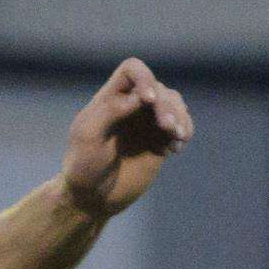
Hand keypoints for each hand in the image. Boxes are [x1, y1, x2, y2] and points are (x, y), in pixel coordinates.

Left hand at [61, 57, 192, 217]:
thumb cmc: (83, 167)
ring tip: (177, 137)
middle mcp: (131, 104)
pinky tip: (176, 148)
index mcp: (109, 98)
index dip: (144, 77)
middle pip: (159, 89)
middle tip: (168, 128)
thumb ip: (109, 111)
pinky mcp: (160, 139)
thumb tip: (140, 97)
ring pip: (174, 104)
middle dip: (165, 106)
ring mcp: (147, 121)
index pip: (132, 70)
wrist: (92, 198)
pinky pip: (181, 125)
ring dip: (180, 117)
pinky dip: (184, 132)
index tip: (148, 100)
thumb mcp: (88, 138)